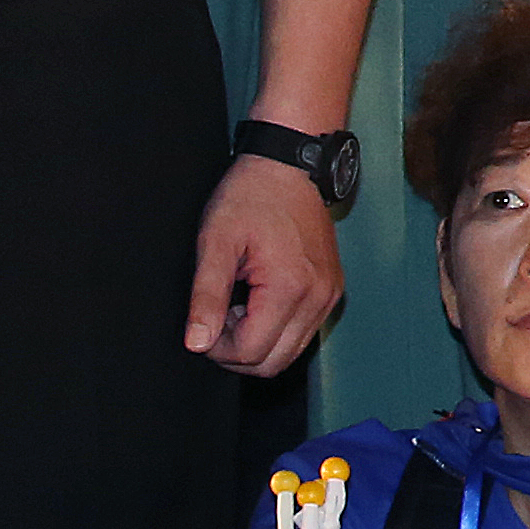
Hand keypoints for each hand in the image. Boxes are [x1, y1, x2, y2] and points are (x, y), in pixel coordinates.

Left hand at [191, 154, 345, 373]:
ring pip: (291, 353)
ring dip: (258, 342)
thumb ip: (205, 297)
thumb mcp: (216, 242)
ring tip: (238, 305)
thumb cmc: (250, 197)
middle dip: (238, 352)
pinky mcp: (332, 289)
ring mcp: (330, 294)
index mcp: (290, 287)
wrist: (288, 165)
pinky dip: (277, 330)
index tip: (204, 321)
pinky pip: (304, 332)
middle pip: (274, 362)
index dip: (217, 348)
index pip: (251, 352)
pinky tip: (258, 300)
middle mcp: (319, 297)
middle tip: (218, 316)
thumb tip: (197, 344)